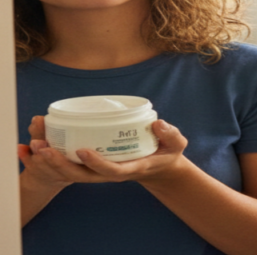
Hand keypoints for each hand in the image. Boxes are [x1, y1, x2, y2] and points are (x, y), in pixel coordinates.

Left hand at [18, 118, 189, 186]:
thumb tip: (158, 123)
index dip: (95, 162)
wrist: (160, 167)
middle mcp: (112, 174)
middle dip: (61, 165)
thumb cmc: (168, 153)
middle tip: (44, 150)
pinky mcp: (96, 166)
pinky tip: (45, 145)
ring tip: (37, 147)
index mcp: (131, 168)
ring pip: (73, 173)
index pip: (110, 170)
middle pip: (83, 176)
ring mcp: (102, 172)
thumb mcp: (177, 144)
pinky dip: (57, 158)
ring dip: (53, 163)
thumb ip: (170, 134)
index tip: (82, 150)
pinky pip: (73, 166)